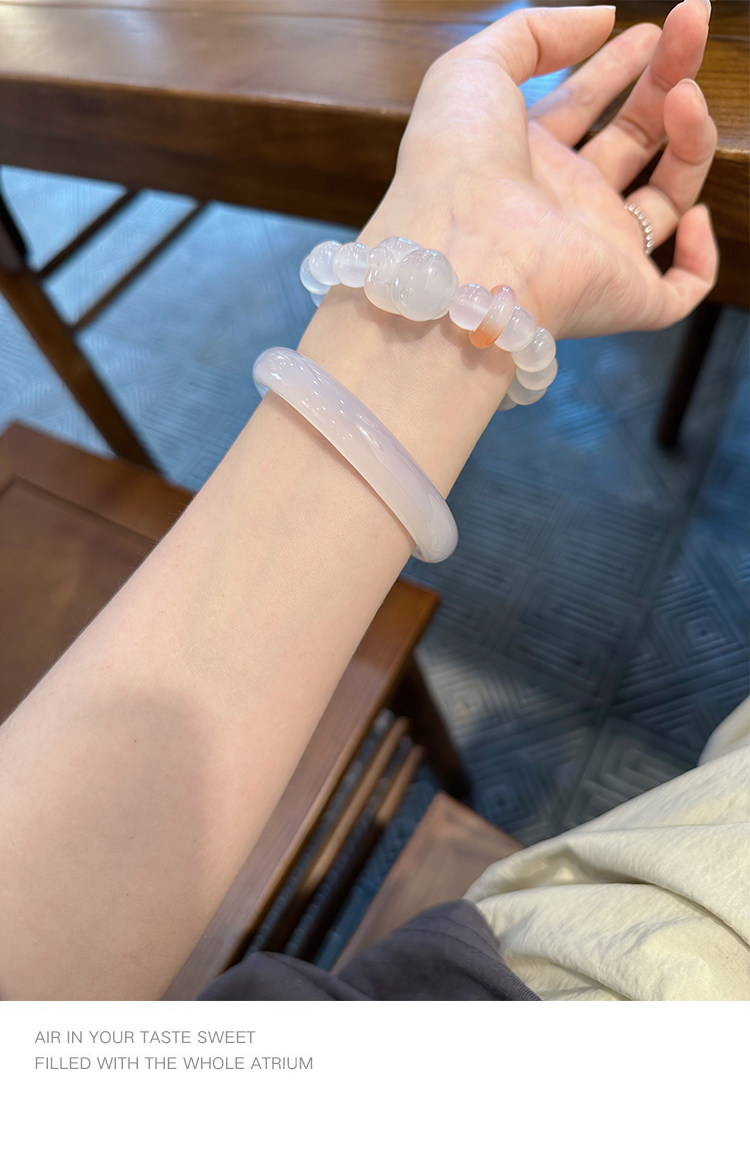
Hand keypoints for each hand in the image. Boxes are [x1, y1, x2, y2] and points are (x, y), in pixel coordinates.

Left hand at [359, 1, 717, 340]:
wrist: (462, 256)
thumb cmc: (455, 167)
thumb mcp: (475, 69)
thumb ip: (535, 32)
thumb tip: (601, 18)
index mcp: (522, 160)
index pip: (580, 109)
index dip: (615, 67)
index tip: (651, 28)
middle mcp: (561, 208)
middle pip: (631, 142)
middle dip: (664, 82)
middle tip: (690, 27)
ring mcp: (596, 254)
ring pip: (665, 200)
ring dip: (691, 140)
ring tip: (686, 94)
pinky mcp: (624, 297)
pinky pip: (678, 291)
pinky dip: (699, 256)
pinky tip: (695, 215)